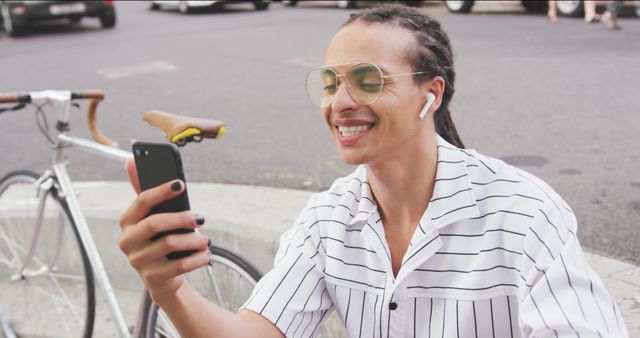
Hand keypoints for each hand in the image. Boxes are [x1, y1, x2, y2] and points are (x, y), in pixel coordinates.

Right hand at [118, 158, 209, 302]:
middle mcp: (127, 241)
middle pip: (154, 224)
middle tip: (200, 218)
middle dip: (180, 219)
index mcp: (127, 222)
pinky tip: (205, 253)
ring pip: (169, 245)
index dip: (161, 191)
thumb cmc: (158, 239)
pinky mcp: (152, 278)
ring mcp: (138, 261)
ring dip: (193, 240)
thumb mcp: (152, 216)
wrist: (162, 277)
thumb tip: (130, 161)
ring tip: (206, 240)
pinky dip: (197, 258)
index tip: (181, 184)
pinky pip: (179, 266)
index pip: (141, 201)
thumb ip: (144, 190)